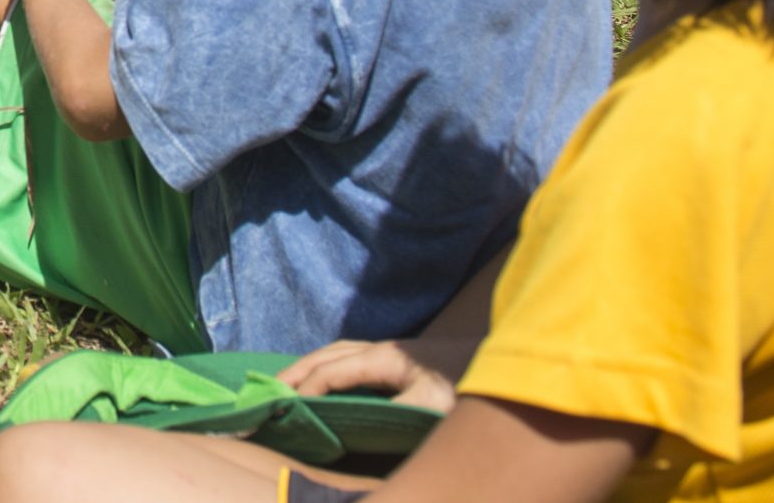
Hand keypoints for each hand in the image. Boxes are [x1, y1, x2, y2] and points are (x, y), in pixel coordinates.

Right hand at [280, 340, 458, 412]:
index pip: (331, 371)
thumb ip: (395, 411)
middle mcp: (382, 350)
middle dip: (296, 370)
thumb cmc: (469, 382)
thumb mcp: (434, 403)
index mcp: (383, 358)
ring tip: (290, 383)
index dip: (305, 388)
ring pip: (339, 353)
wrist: (504, 362)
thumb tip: (358, 423)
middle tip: (269, 388)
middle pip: (328, 355)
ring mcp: (391, 353)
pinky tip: (330, 381)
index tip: (284, 407)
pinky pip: (353, 360)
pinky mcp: (401, 361)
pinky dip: (330, 368)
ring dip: (311, 366)